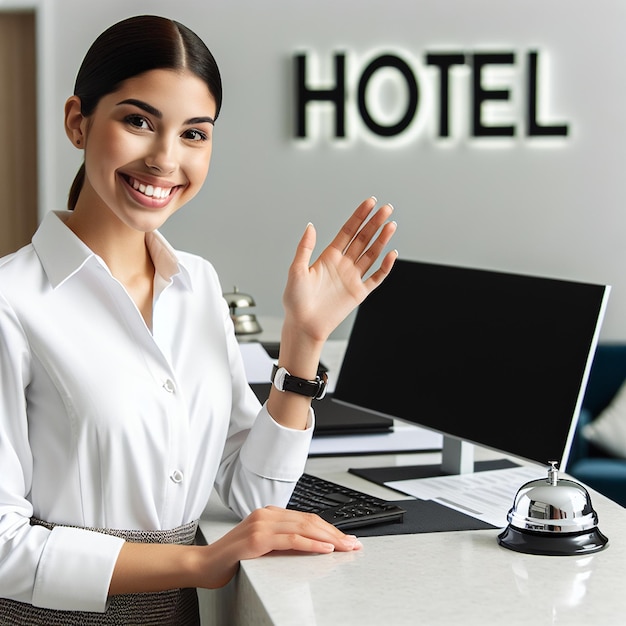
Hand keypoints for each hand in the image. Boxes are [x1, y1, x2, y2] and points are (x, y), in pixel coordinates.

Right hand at [199, 506, 362, 587]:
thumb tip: (312, 546)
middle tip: (354, 543)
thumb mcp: (262, 546)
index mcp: (270, 513)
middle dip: (335, 532)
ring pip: (304, 528)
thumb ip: (282, 541)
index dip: (330, 528)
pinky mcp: (257, 538)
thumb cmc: (231, 558)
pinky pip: (291, 540)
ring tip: (346, 547)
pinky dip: (311, 544)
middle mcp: (267, 514)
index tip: (347, 539)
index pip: (307, 518)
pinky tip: (325, 549)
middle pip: (310, 521)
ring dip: (329, 538)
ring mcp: (262, 524)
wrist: (203, 565)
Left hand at [282, 196, 396, 343]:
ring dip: (382, 239)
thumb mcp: (296, 270)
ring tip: (391, 225)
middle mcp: (343, 264)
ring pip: (372, 254)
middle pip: (363, 239)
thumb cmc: (295, 300)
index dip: (359, 216)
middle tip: (386, 208)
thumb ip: (305, 248)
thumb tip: (310, 226)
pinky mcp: (359, 293)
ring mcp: (352, 278)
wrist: (303, 325)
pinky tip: (391, 254)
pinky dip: (385, 267)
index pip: (348, 231)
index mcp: (329, 256)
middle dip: (375, 223)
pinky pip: (376, 278)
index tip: (370, 202)